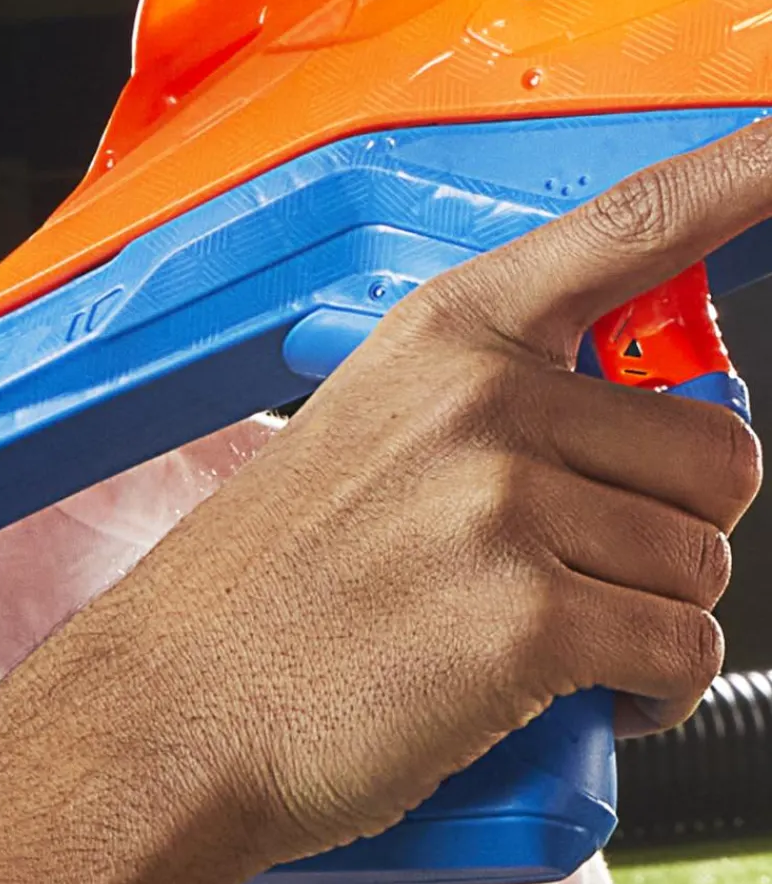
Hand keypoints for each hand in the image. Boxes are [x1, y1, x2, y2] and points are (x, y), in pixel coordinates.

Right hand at [83, 124, 770, 865]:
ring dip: (653, 620)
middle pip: (717, 454)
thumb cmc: (258, 595)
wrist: (170, 711)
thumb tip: (620, 431)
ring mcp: (503, 505)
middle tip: (576, 572)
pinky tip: (568, 700)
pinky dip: (651, 695)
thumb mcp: (358, 441)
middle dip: (673, 530)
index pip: (633, 227)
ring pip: (707, 565)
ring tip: (542, 645)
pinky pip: (684, 653)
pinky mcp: (525, 621)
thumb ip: (486, 405)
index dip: (746, 173)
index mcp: (443, 336)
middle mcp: (484, 400)